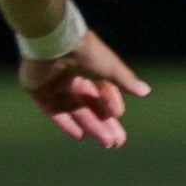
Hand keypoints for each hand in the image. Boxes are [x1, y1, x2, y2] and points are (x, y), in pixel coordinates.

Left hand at [20, 33, 149, 148]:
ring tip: (108, 143)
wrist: (54, 42)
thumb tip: (146, 91)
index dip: (112, 104)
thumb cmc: (86, 52)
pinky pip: (54, 112)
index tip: (119, 115)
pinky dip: (67, 124)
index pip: (102, 90)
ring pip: (76, 110)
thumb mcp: (110, 68)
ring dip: (92, 126)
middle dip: (105, 123)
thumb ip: (126, 81)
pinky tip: (81, 136)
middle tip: (117, 141)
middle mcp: (71, 76)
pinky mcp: (38, 91)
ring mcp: (54, 84)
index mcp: (89, 66)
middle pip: (90, 105)